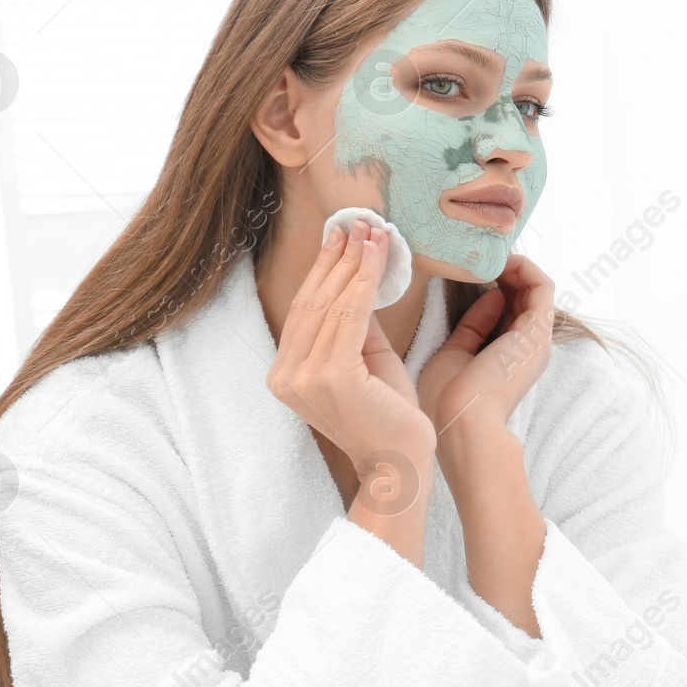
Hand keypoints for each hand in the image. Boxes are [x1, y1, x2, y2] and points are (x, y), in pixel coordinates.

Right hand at [266, 219, 436, 477]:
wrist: (400, 463)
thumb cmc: (389, 415)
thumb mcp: (367, 361)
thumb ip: (356, 326)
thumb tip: (359, 282)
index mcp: (286, 374)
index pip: (304, 311)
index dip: (323, 270)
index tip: (340, 235)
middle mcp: (285, 376)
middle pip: (312, 303)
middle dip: (336, 258)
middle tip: (356, 222)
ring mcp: (303, 378)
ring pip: (329, 305)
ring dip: (352, 262)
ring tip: (370, 231)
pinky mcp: (329, 378)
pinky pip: (348, 317)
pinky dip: (363, 282)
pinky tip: (375, 257)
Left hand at [418, 254, 555, 441]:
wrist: (463, 424)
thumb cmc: (450, 399)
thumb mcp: (454, 353)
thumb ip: (472, 326)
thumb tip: (490, 297)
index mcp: (510, 356)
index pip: (512, 310)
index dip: (496, 285)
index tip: (472, 271)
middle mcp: (529, 346)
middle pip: (526, 296)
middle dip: (506, 271)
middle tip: (482, 257)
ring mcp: (536, 339)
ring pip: (537, 287)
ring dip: (515, 265)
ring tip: (490, 255)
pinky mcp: (537, 331)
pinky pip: (541, 286)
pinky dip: (524, 267)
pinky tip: (500, 261)